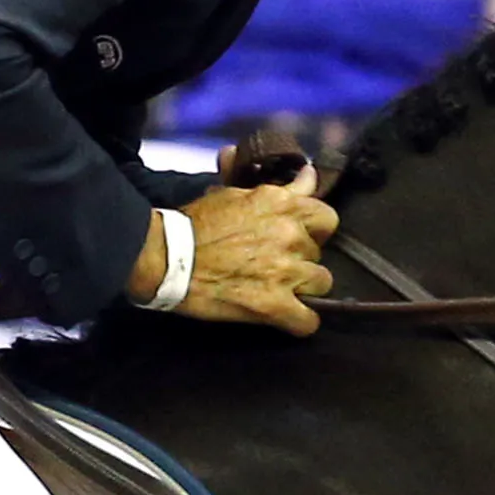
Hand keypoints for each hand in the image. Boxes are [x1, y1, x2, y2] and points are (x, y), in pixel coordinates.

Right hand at [178, 172, 334, 332]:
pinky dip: (300, 321)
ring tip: (280, 290)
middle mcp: (291, 235)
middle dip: (301, 258)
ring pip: (321, 283)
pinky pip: (307, 321)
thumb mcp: (236, 194)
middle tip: (275, 263)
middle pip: (319, 252)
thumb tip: (308, 173)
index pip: (327, 218)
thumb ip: (279, 187)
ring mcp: (286, 272)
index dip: (314, 230)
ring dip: (304, 288)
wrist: (167, 258)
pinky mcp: (274, 305)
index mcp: (283, 205)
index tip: (299, 236)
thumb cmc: (195, 225)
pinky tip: (287, 318)